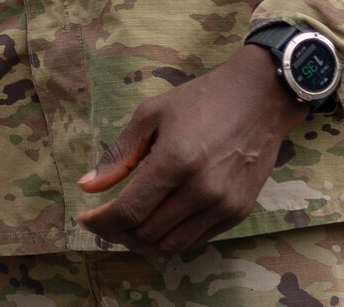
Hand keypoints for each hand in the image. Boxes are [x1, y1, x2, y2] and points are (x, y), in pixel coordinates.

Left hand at [75, 45, 307, 254]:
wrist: (259, 99)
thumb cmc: (200, 100)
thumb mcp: (150, 115)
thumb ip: (118, 155)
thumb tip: (87, 186)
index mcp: (174, 162)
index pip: (129, 211)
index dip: (101, 222)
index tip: (84, 218)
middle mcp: (201, 190)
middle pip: (147, 233)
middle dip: (116, 233)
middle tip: (101, 222)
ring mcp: (224, 205)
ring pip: (172, 245)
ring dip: (142, 242)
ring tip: (125, 227)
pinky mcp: (239, 212)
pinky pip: (197, 240)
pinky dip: (170, 238)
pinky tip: (156, 223)